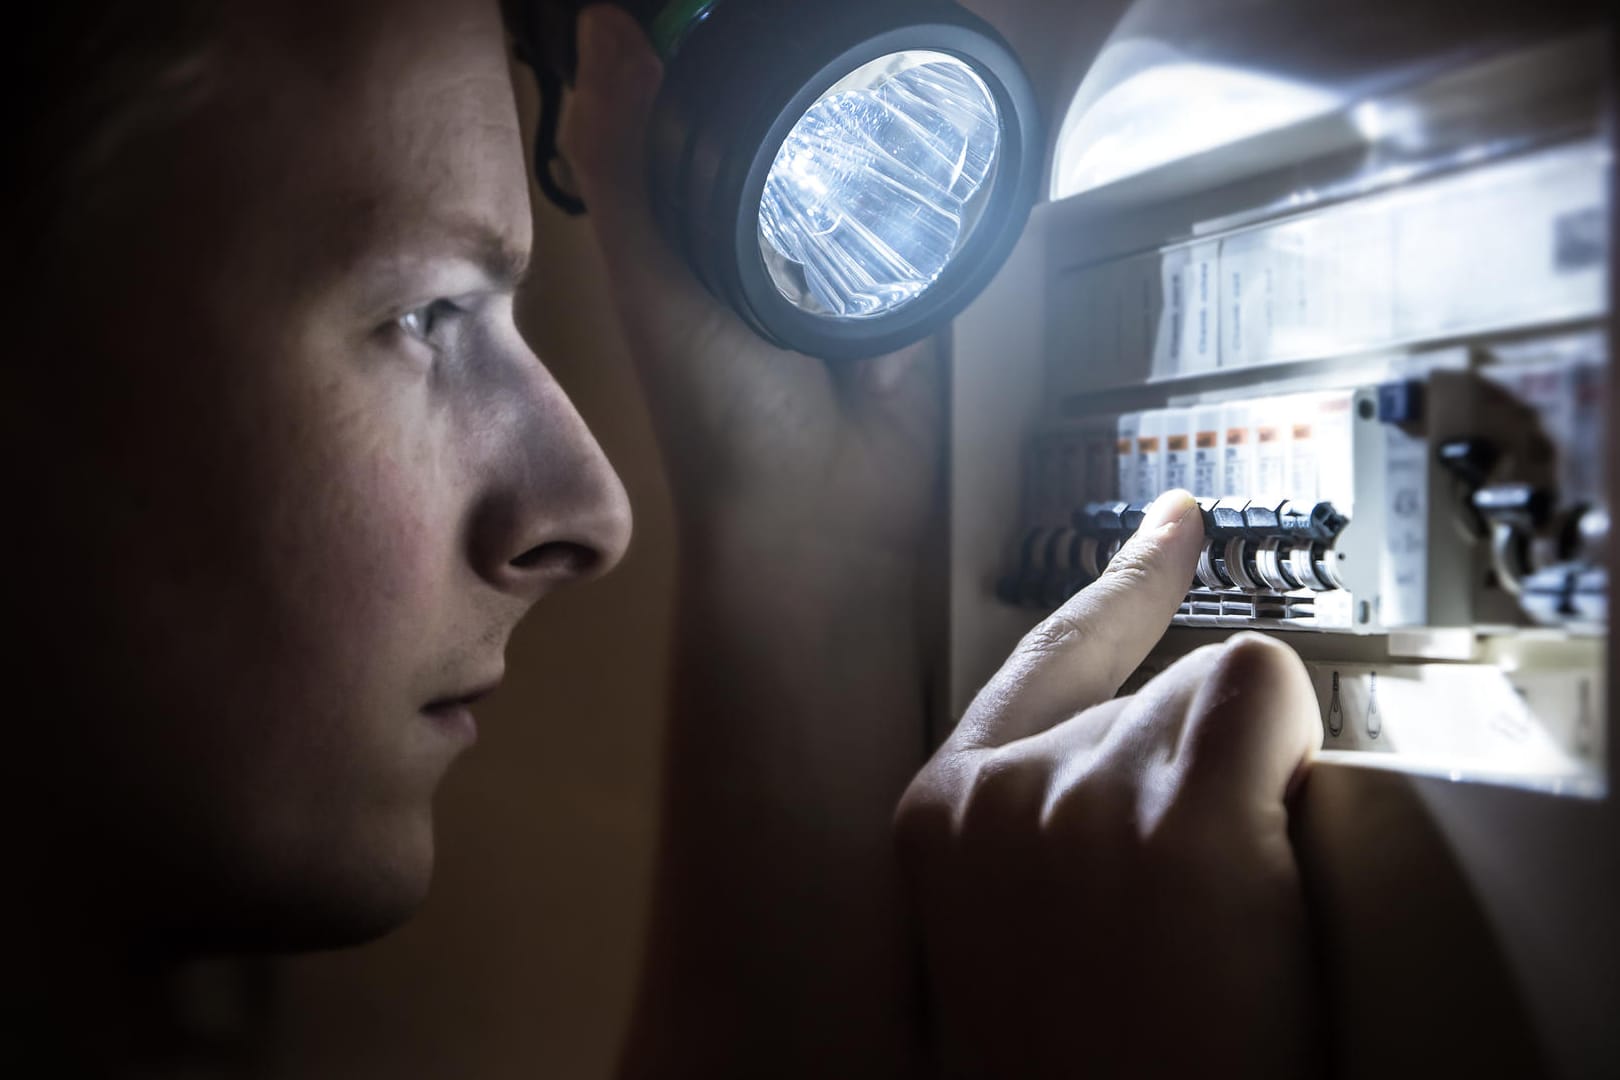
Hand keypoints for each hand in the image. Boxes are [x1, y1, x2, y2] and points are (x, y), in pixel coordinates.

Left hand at [558, 5, 941, 556]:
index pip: (700, 96)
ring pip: (862, 149)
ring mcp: (847, 251)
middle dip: (807, 64)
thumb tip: (605, 24)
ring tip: (890, 37)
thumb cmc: (719, 410)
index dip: (713, 37)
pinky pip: (927, 205)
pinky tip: (949, 110)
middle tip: (836, 13)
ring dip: (876, 105)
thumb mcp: (656, 282)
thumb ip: (629, 166)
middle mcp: (767, 224)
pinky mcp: (915, 278)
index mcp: (692, 218)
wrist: (828, 511)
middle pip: (790, 113)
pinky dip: (933, 169)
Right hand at [895, 491, 1322, 1077]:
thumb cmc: (1073, 1069)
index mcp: (941, 817)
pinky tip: (1255, 866)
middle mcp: (1002, 789)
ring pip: (1216, 701)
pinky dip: (1284, 760)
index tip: (1173, 522)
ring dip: (1242, 796)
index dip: (1119, 585)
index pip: (1039, 654)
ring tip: (1215, 930)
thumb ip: (1039, 825)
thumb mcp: (1006, 933)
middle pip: (1152, 691)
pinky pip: (1265, 695)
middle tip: (1194, 913)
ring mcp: (1087, 794)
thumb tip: (1136, 763)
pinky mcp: (1182, 811)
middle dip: (1196, 778)